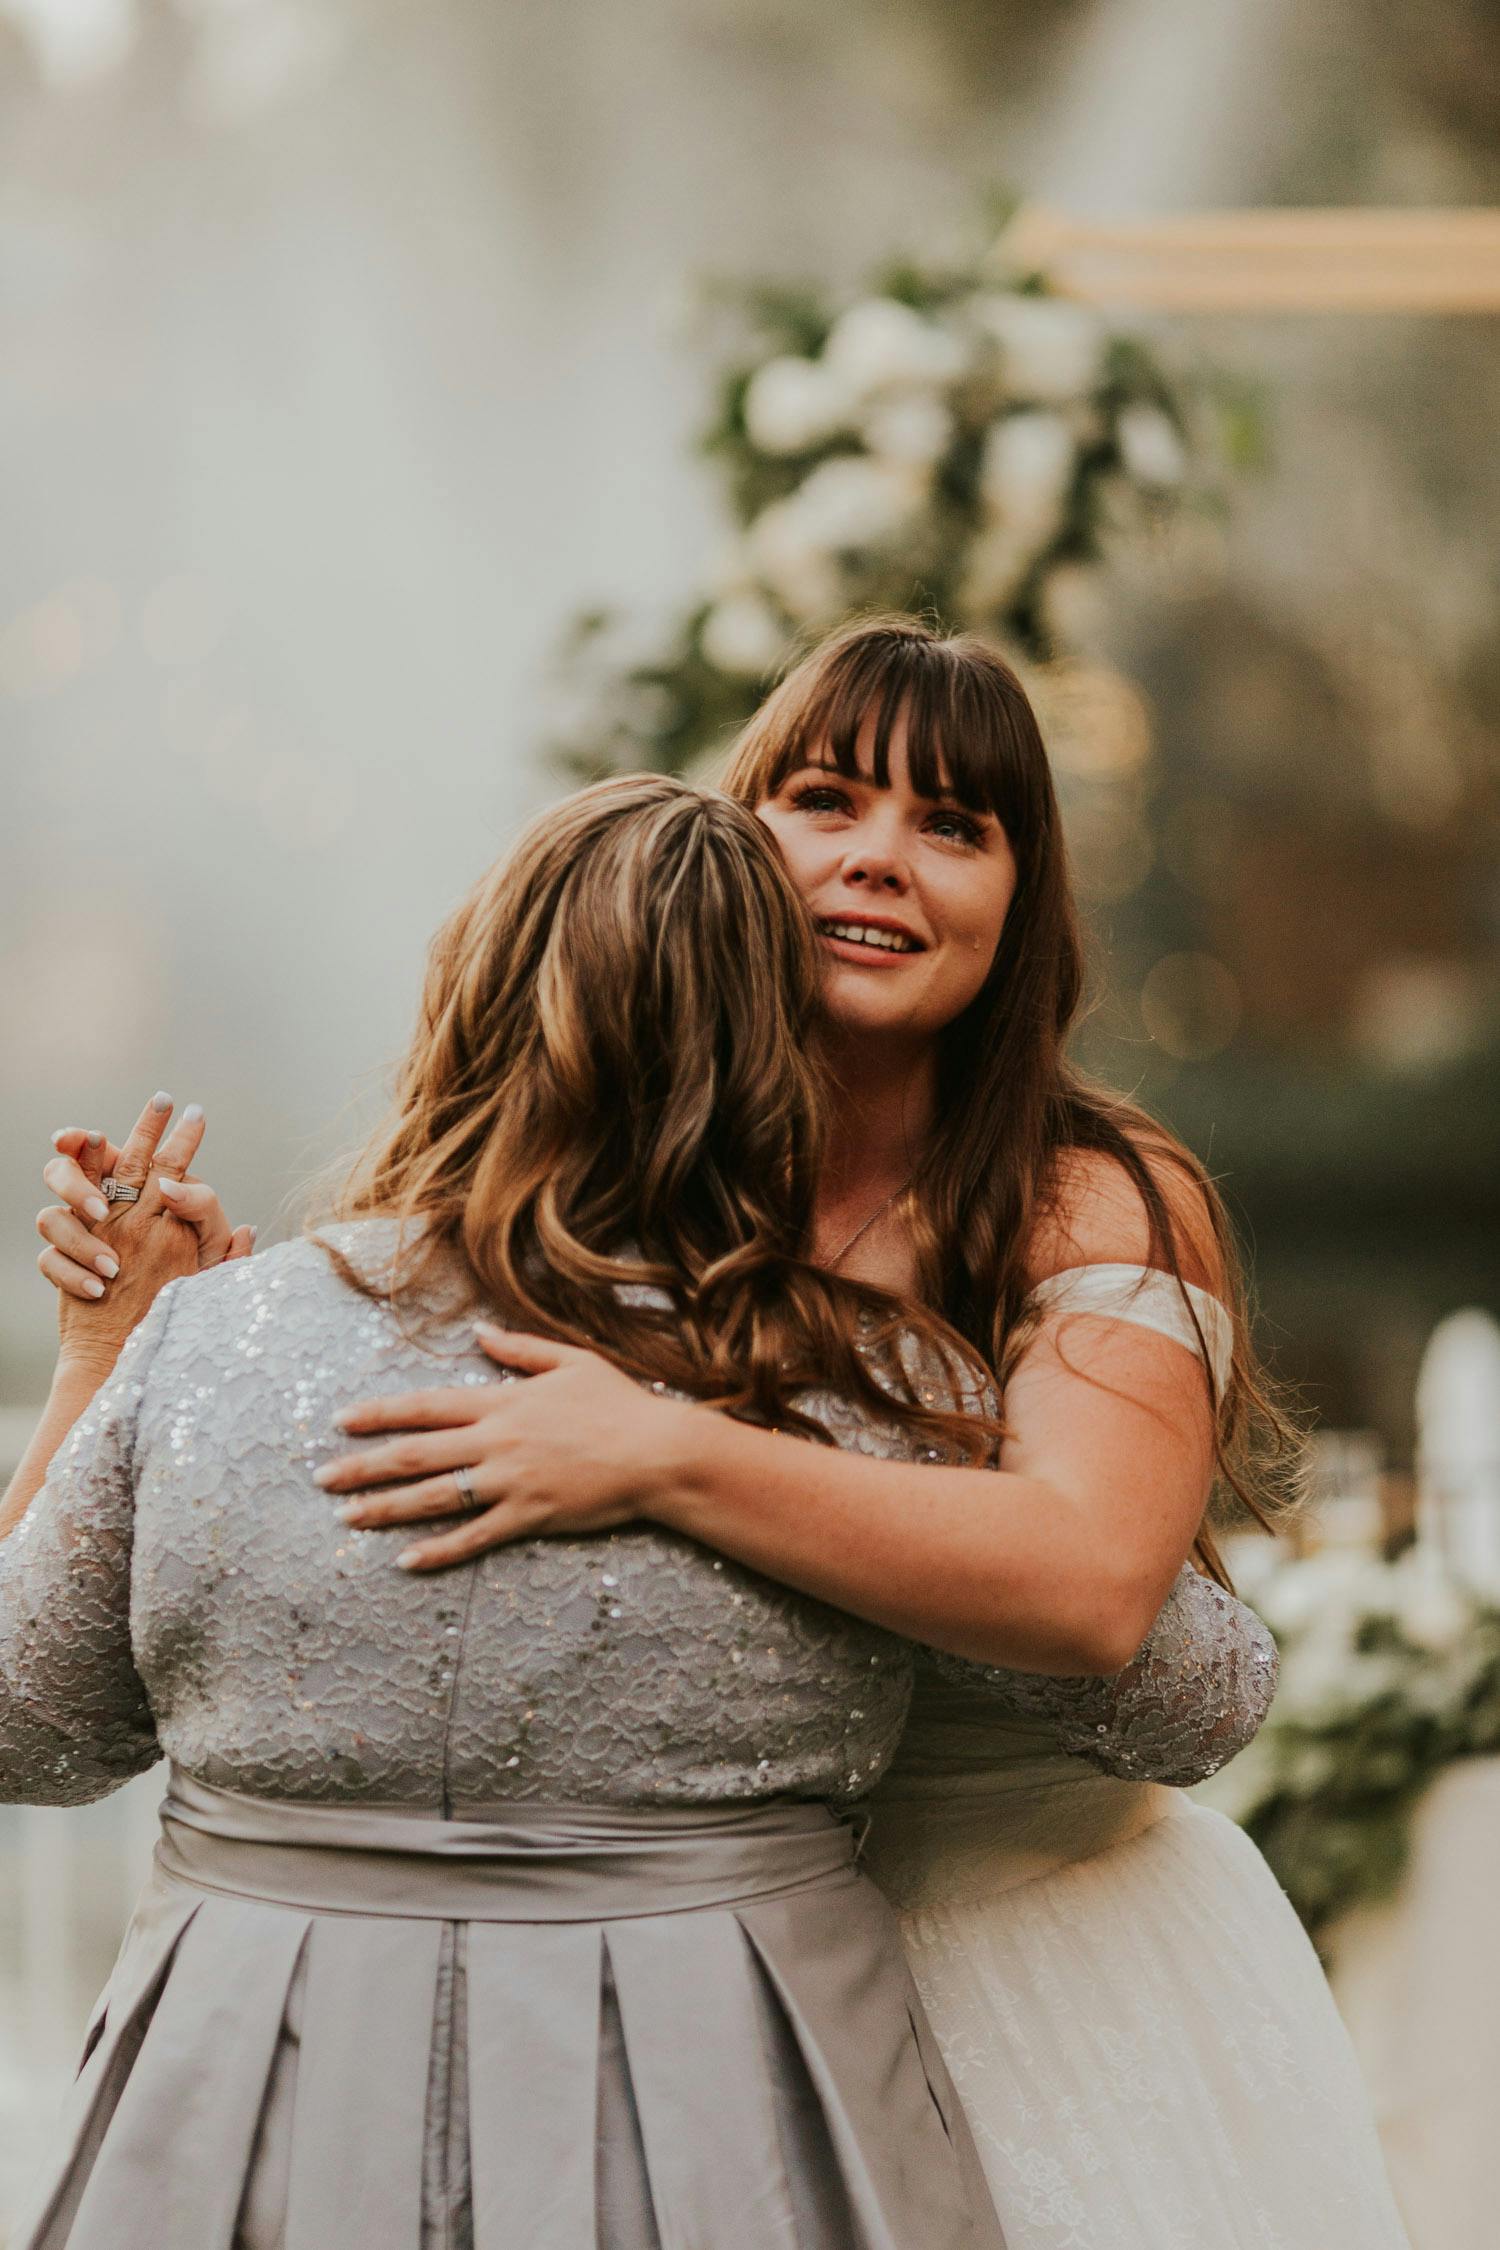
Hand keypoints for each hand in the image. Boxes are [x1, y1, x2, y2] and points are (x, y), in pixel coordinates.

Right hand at [38, 1096, 254, 1304]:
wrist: (152, 1339)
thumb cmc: (189, 1283)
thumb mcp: (209, 1245)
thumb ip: (202, 1209)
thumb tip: (173, 1186)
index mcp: (139, 1196)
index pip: (137, 1154)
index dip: (143, 1128)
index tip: (158, 1103)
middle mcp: (103, 1211)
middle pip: (75, 1168)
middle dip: (82, 1150)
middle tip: (100, 1140)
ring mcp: (78, 1239)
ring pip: (51, 1215)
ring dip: (76, 1225)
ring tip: (108, 1235)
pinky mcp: (63, 1271)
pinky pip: (49, 1260)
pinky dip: (70, 1270)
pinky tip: (101, 1284)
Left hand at [316, 1324, 697, 1570]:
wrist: (658, 1452)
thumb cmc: (619, 1403)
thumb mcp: (571, 1361)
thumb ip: (520, 1349)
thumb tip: (479, 1333)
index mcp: (503, 1401)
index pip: (427, 1407)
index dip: (381, 1414)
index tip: (341, 1420)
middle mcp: (497, 1441)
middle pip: (416, 1454)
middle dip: (364, 1466)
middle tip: (322, 1478)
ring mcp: (510, 1481)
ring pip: (434, 1498)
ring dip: (385, 1508)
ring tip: (347, 1518)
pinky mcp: (528, 1516)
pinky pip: (473, 1537)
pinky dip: (438, 1551)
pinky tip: (405, 1561)